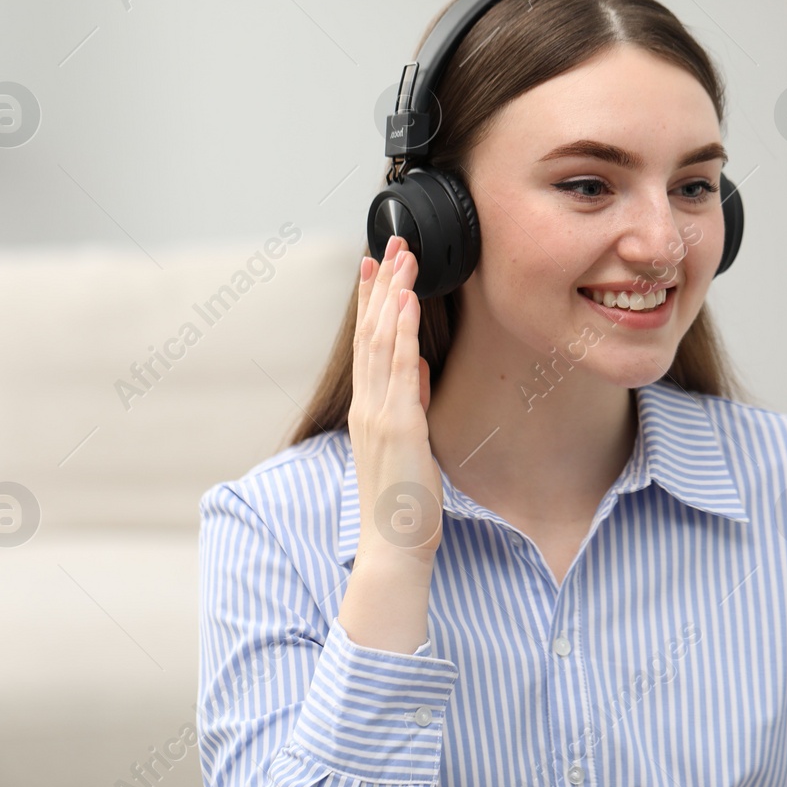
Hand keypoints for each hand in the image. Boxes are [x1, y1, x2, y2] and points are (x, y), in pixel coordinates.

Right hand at [347, 235, 443, 573]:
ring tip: (403, 257)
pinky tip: (408, 301)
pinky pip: (399, 368)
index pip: (366, 343)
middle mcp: (367, 404)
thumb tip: (419, 371)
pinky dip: (402, 330)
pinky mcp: (398, 424)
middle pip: (371, 331)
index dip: (370, 300)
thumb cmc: (404, 501)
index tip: (375, 264)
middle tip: (391, 242)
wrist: (396, 544)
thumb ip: (410, 403)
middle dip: (382, 284)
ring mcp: (379, 412)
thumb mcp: (409, 441)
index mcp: (368, 409)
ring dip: (393, 294)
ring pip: (382, 340)